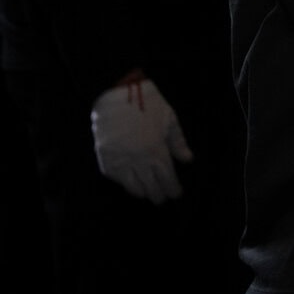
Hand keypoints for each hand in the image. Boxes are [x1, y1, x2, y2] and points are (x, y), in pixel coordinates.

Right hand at [90, 75, 193, 203]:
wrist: (117, 95)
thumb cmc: (148, 104)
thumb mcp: (169, 119)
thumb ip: (178, 142)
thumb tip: (187, 160)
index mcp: (157, 151)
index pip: (167, 179)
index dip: (172, 189)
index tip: (176, 194)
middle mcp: (139, 161)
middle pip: (151, 187)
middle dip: (158, 195)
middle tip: (162, 198)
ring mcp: (121, 162)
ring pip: (133, 188)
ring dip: (142, 193)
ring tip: (147, 193)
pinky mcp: (106, 159)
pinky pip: (116, 179)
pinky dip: (125, 183)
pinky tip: (131, 183)